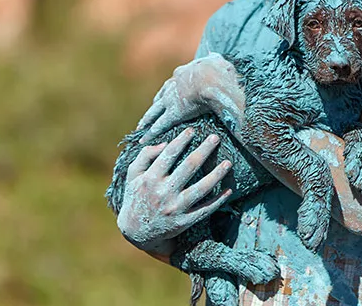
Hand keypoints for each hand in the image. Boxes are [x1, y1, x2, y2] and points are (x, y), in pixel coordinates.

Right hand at [117, 127, 232, 249]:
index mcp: (150, 178)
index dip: (181, 140)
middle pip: (189, 167)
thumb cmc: (136, 196)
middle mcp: (164, 193)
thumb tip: (164, 143)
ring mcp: (175, 208)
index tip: (192, 130)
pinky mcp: (184, 221)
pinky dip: (218, 200)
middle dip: (204, 150)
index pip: (169, 155)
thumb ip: (145, 156)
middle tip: (216, 137)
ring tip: (228, 163)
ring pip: (201, 189)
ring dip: (216, 175)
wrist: (136, 232)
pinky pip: (204, 210)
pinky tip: (229, 190)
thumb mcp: (132, 175)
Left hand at [137, 53, 238, 143]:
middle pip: (160, 97)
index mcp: (183, 73)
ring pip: (155, 111)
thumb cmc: (219, 71)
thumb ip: (214, 59)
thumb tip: (213, 54)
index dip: (168, 90)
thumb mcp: (217, 61)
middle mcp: (173, 86)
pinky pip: (160, 125)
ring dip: (147, 119)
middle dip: (155, 106)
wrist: (213, 80)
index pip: (172, 84)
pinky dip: (151, 133)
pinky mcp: (173, 114)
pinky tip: (145, 139)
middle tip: (148, 114)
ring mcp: (171, 100)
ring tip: (141, 127)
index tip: (165, 96)